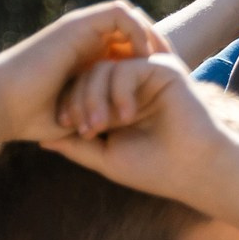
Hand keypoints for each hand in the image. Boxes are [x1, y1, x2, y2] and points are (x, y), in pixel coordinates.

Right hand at [0, 1, 170, 143]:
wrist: (5, 104)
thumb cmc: (34, 120)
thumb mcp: (81, 120)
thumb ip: (102, 119)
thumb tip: (124, 139)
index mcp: (87, 61)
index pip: (129, 50)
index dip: (153, 64)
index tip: (172, 85)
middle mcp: (85, 41)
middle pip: (133, 30)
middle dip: (158, 46)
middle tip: (178, 70)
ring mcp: (81, 31)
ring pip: (129, 18)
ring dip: (150, 36)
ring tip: (166, 62)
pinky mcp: (77, 25)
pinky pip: (118, 14)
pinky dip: (136, 30)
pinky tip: (146, 56)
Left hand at [40, 54, 232, 203]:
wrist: (197, 172)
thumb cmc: (157, 170)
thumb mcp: (106, 158)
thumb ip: (76, 146)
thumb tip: (41, 141)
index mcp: (118, 105)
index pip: (81, 90)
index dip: (69, 105)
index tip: (68, 129)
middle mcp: (132, 87)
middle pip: (88, 75)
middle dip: (79, 99)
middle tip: (85, 128)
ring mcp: (147, 76)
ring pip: (103, 68)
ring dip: (94, 96)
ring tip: (103, 124)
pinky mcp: (163, 69)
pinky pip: (126, 68)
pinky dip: (119, 90)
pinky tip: (127, 115)